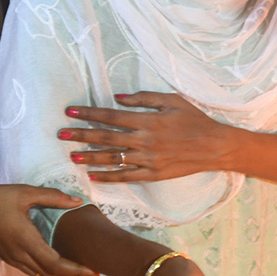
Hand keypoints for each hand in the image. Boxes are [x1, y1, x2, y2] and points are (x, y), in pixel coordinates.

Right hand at [0, 184, 99, 275]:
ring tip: (79, 271)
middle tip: (93, 273)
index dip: (76, 269)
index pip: (56, 264)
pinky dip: (48, 274)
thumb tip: (77, 201)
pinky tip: (57, 266)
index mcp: (26, 240)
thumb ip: (52, 197)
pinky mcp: (9, 258)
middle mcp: (21, 255)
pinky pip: (33, 273)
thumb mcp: (23, 192)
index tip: (93, 269)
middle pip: (52, 275)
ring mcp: (14, 259)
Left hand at [60, 92, 235, 182]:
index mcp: (148, 121)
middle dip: (81, 135)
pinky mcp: (153, 174)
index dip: (89, 113)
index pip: (111, 116)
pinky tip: (92, 176)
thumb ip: (144, 98)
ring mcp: (148, 160)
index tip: (70, 112)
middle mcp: (145, 141)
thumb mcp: (172, 100)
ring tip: (71, 156)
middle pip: (106, 137)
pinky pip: (126, 177)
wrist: (215, 146)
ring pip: (112, 159)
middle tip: (61, 134)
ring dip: (90, 157)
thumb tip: (117, 98)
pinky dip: (108, 177)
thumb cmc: (194, 119)